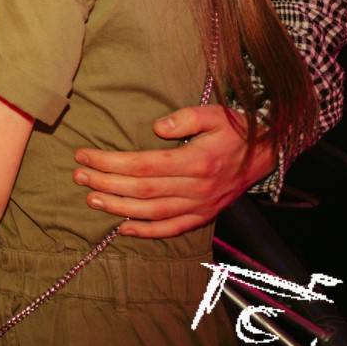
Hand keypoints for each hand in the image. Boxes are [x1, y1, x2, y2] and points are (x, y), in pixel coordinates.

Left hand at [73, 105, 274, 237]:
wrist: (267, 153)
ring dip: (118, 207)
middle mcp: (197, 188)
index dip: (110, 162)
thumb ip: (186, 117)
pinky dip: (147, 231)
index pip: (143, 165)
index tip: (85, 155)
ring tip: (91, 198)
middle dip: (106, 183)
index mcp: (196, 162)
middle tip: (78, 175)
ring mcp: (201, 205)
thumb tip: (158, 127)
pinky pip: (172, 229)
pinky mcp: (204, 215)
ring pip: (153, 212)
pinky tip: (123, 227)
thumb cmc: (236, 129)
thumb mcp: (215, 114)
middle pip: (142, 190)